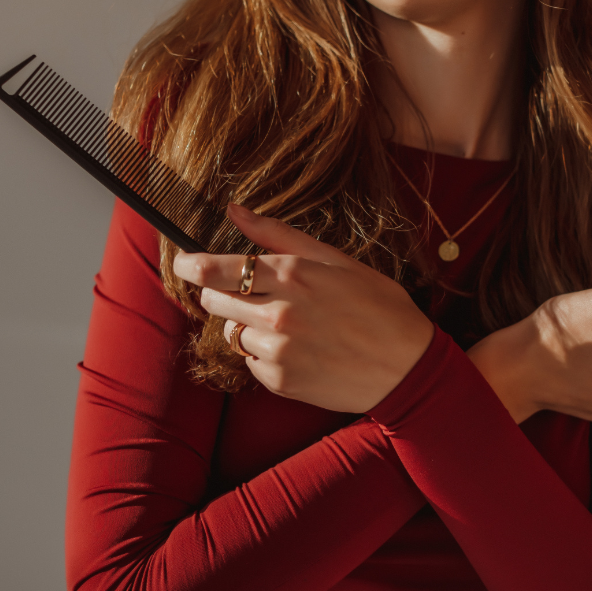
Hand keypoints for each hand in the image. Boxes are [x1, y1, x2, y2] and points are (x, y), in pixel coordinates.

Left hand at [173, 204, 433, 412]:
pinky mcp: (280, 380)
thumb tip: (234, 210)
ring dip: (246, 324)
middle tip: (250, 292)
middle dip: (222, 293)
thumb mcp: (337, 260)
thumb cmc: (380, 307)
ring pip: (231, 332)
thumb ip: (279, 235)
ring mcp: (278, 350)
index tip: (184, 263)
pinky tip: (297, 347)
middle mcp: (279, 313)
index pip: (215, 270)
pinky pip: (250, 361)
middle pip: (213, 300)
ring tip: (286, 323)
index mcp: (293, 275)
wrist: (407, 368)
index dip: (190, 265)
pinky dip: (264, 353)